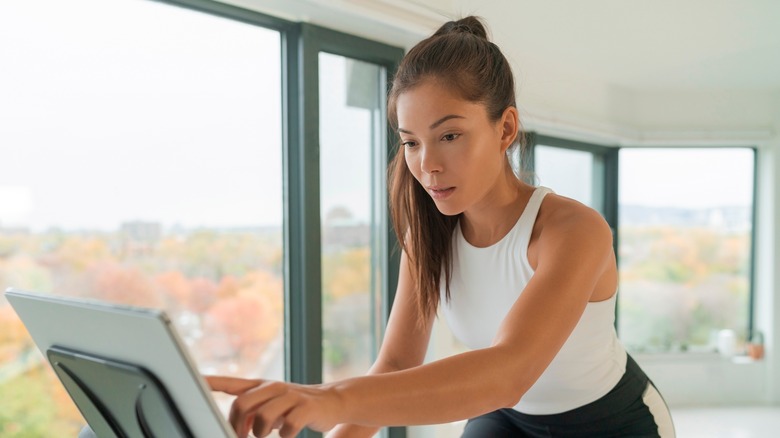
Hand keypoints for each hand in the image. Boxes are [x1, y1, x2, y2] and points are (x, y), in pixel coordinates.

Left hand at [206, 376, 343, 437]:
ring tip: (268, 433)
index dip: (211, 382)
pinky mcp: (306, 407)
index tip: (193, 381)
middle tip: (244, 435)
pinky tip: (289, 433)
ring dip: (261, 432)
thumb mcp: (271, 406)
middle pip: (241, 404)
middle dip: (238, 425)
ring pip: (262, 417)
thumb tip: (234, 426)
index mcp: (261, 385)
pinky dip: (285, 435)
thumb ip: (251, 412)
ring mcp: (290, 396)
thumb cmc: (295, 406)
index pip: (230, 383)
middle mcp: (273, 387)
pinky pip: (287, 427)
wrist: (332, 400)